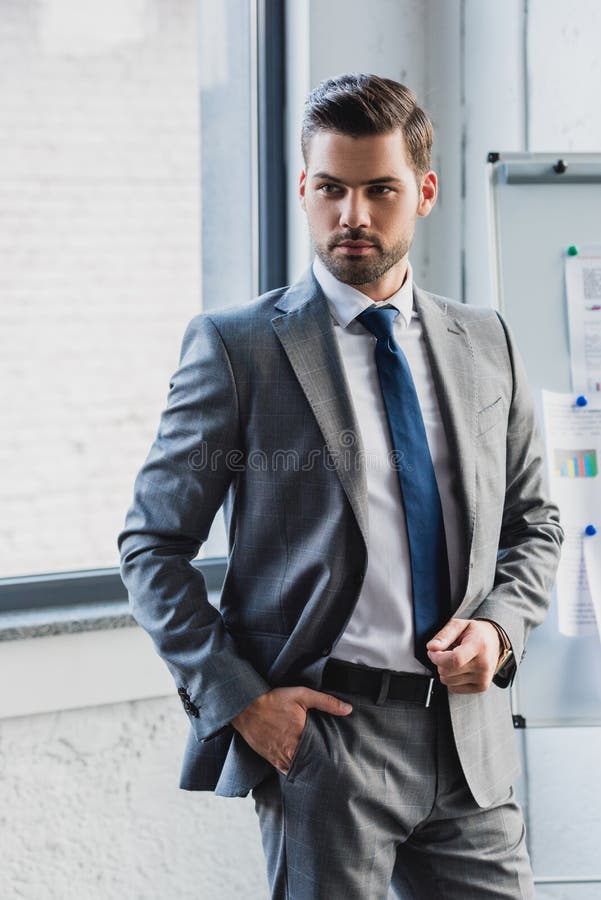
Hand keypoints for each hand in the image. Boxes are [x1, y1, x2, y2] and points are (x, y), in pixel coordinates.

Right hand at [230, 686, 352, 775]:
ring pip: (299, 770)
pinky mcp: (271, 759)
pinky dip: (294, 772)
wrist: (246, 707)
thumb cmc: (274, 700)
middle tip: (333, 767)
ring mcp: (280, 757)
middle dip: (321, 765)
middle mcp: (291, 750)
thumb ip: (326, 702)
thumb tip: (348, 709)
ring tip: (320, 771)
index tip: (340, 757)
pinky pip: (285, 772)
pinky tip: (302, 771)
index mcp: (301, 735)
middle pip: (311, 764)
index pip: (322, 752)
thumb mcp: (301, 695)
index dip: (331, 755)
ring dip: (308, 769)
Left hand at [426, 618, 500, 693]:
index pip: (455, 659)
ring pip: (448, 682)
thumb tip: (432, 647)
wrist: (494, 641)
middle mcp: (484, 664)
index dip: (438, 658)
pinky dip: (451, 679)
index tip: (433, 652)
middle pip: (448, 672)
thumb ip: (444, 635)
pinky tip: (459, 668)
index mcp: (479, 646)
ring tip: (454, 659)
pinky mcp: (481, 687)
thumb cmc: (475, 633)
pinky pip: (454, 689)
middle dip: (439, 662)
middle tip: (444, 652)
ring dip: (445, 670)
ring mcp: (483, 678)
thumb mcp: (459, 625)